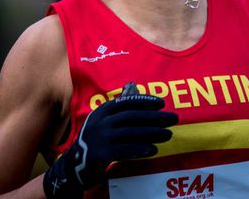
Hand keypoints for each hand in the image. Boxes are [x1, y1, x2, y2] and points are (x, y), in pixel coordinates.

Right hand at [43, 94, 177, 197]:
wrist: (75, 162)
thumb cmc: (95, 137)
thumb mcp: (103, 118)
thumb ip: (118, 105)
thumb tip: (132, 86)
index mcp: (104, 110)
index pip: (127, 102)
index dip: (145, 102)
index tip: (162, 104)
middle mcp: (102, 121)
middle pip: (132, 116)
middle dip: (155, 117)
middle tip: (173, 118)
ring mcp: (101, 137)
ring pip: (131, 133)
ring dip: (152, 133)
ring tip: (168, 134)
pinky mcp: (101, 153)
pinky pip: (124, 150)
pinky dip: (140, 149)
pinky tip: (153, 149)